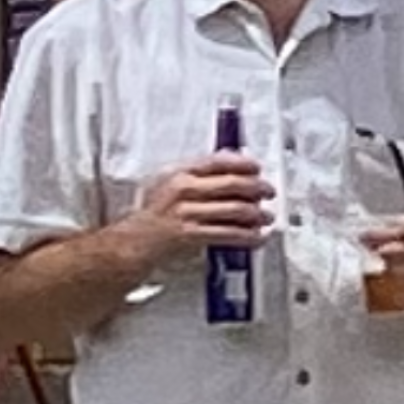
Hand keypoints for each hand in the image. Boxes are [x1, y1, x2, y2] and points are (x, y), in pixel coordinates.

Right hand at [123, 153, 274, 270]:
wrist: (134, 242)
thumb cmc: (155, 214)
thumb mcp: (169, 183)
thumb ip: (197, 174)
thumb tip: (231, 164)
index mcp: (180, 172)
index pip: (218, 161)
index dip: (243, 163)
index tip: (258, 168)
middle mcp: (184, 189)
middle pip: (232, 184)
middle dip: (257, 188)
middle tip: (269, 192)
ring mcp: (188, 212)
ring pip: (235, 210)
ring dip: (258, 214)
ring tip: (267, 217)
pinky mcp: (192, 235)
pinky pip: (229, 234)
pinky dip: (248, 237)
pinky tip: (258, 238)